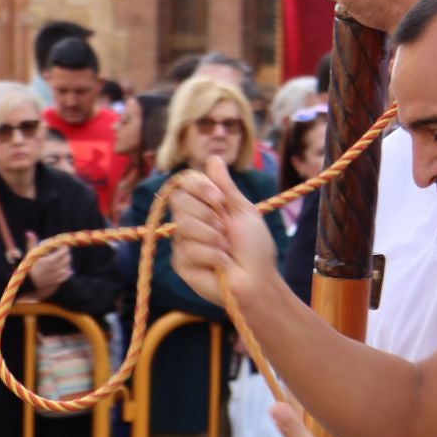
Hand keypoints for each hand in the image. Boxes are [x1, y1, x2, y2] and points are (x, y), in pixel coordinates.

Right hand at [28, 246, 73, 298]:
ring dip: (66, 261)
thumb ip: (31, 243)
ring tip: (61, 258)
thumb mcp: (30, 254)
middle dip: (66, 253)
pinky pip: (67, 274)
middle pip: (67, 258)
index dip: (64, 247)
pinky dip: (67, 270)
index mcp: (48, 261)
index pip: (63, 252)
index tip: (62, 244)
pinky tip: (64, 267)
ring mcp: (56, 276)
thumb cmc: (29, 266)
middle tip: (62, 250)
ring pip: (68, 266)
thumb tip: (29, 232)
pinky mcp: (58, 281)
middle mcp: (54, 269)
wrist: (29, 283)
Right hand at [169, 157, 285, 305]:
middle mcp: (189, 221)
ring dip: (213, 238)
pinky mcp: (180, 264)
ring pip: (183, 226)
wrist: (257, 279)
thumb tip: (213, 158)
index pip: (185, 184)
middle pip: (179, 201)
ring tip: (227, 249)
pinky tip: (221, 264)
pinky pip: (188, 250)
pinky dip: (212, 256)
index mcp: (204, 206)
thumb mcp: (243, 211)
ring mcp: (183, 243)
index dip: (199, 188)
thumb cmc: (255, 247)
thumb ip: (225, 186)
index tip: (220, 200)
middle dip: (208, 216)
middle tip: (226, 231)